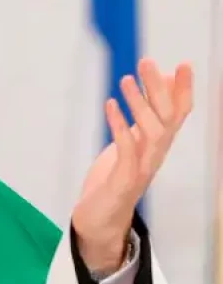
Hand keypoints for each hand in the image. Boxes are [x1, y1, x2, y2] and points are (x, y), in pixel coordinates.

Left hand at [72, 59, 192, 272]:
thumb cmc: (114, 179)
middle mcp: (155, 155)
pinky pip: (126, 150)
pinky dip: (119, 126)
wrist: (100, 221)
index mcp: (158, 146)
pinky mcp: (123, 180)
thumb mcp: (131, 144)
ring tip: (125, 80)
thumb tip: (153, 90)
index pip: (178, 115)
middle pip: (167, 118)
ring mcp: (141, 168)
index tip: (183, 64)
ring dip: (139, 104)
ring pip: (150, 132)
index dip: (182, 91)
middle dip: (159, 89)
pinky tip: (110, 105)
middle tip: (147, 62)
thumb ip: (142, 119)